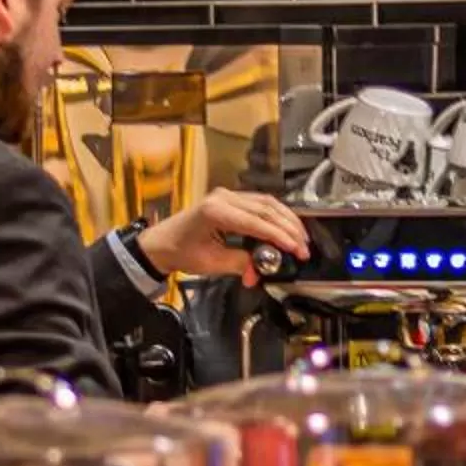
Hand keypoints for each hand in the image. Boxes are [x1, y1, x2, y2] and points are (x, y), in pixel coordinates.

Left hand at [138, 190, 309, 286]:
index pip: (257, 222)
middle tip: (303, 247)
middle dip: (289, 229)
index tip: (296, 250)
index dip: (280, 237)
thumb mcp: (211, 263)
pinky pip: (260, 204)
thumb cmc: (181, 251)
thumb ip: (240, 264)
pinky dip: (276, 216)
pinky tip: (287, 228)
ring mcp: (227, 195)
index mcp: (216, 211)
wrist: (161, 243)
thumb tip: (260, 270)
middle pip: (266, 209)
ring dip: (286, 220)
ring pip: (267, 203)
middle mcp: (223, 197)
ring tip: (300, 239)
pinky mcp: (230, 199)